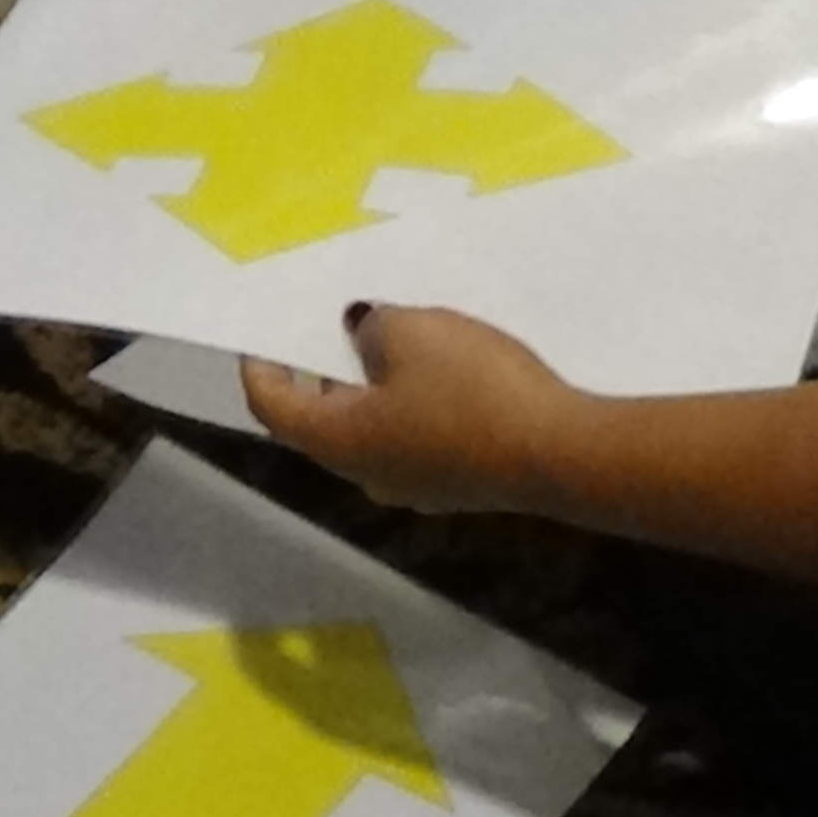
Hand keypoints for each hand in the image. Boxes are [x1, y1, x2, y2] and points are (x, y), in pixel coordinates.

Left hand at [241, 305, 592, 515]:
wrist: (558, 452)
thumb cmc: (469, 390)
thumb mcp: (411, 333)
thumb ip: (372, 329)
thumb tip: (363, 340)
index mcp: (338, 442)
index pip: (273, 408)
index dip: (259, 369)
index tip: (260, 337)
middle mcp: (367, 475)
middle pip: (322, 424)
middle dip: (319, 376)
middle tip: (325, 331)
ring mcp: (415, 487)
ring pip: (370, 433)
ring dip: (367, 390)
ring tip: (383, 343)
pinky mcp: (457, 485)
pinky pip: (412, 440)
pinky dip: (405, 406)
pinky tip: (434, 374)